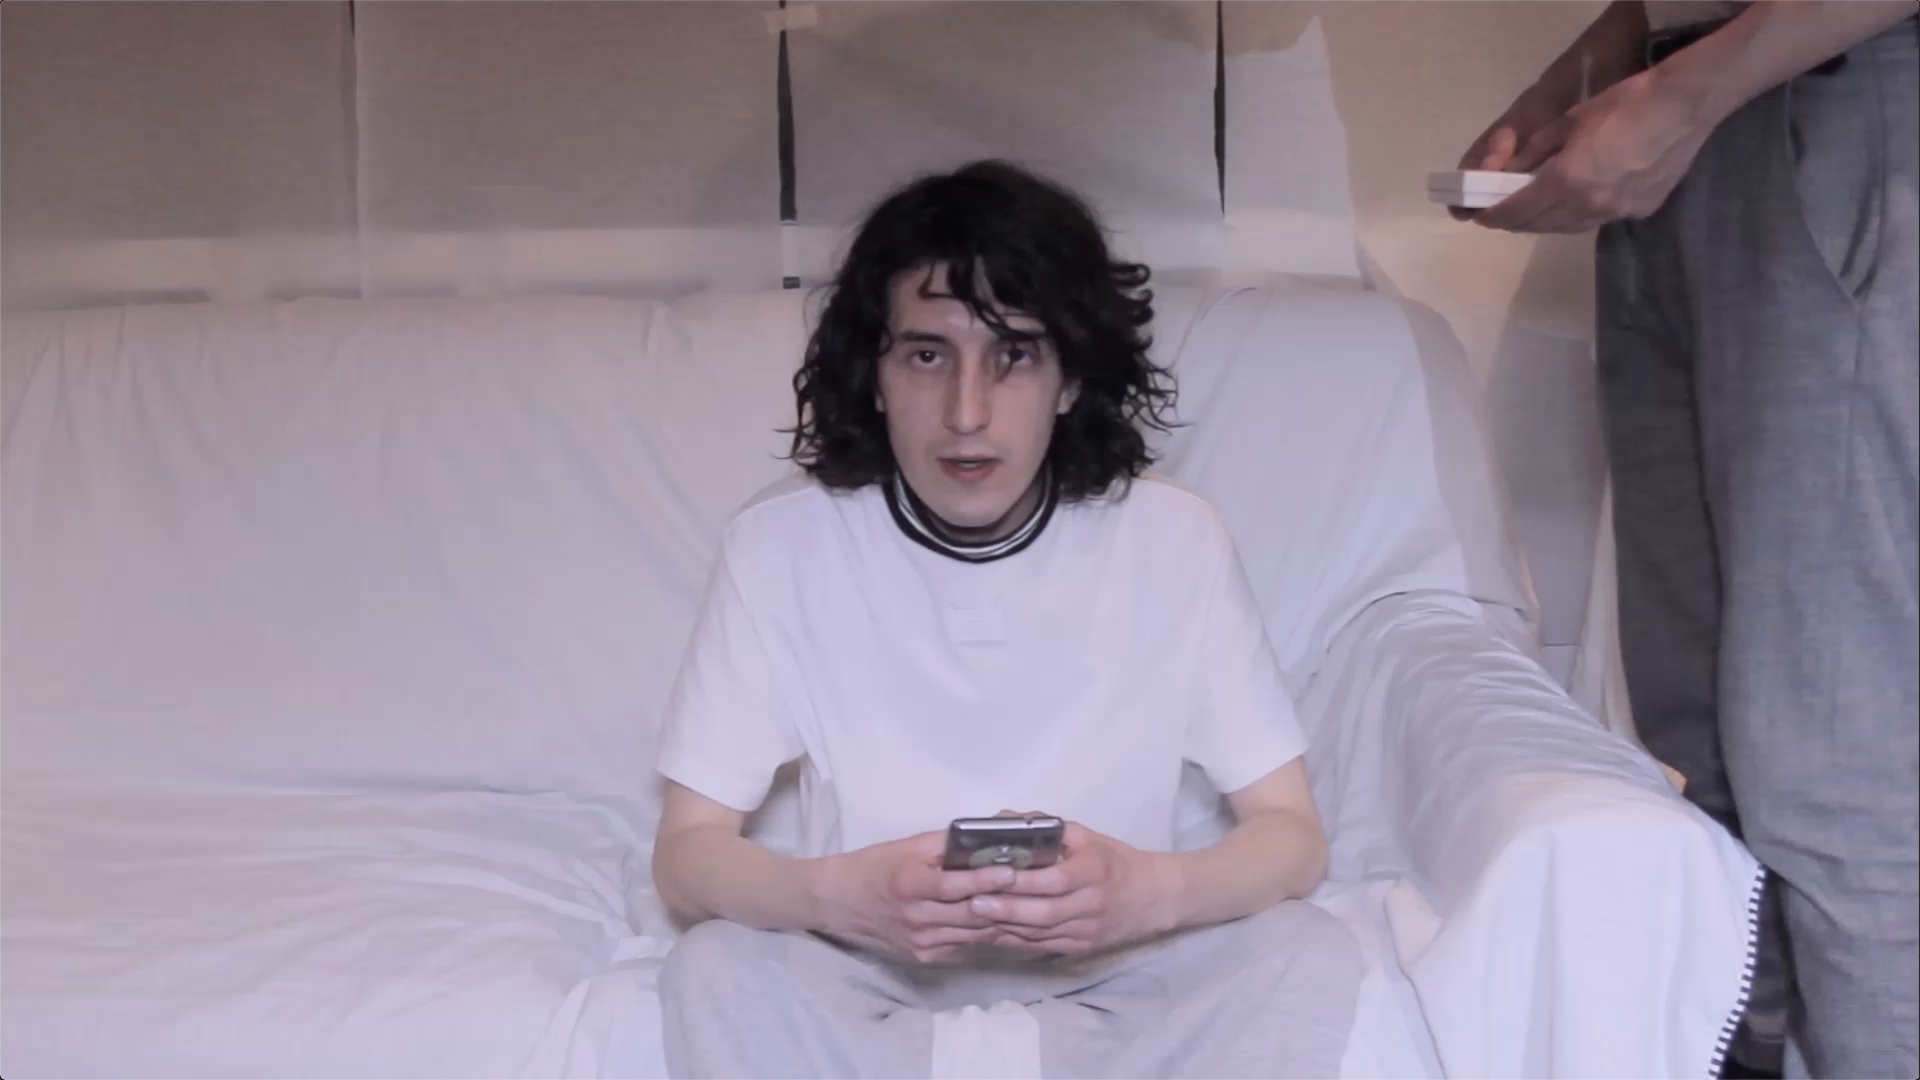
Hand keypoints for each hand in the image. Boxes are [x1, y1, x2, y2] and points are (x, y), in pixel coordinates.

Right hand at [811, 831, 1014, 963]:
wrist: (839, 900)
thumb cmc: (874, 866)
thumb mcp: (906, 847)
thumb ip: (945, 846)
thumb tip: (986, 840)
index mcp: (909, 885)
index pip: (955, 886)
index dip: (986, 880)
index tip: (1013, 871)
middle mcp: (916, 918)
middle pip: (971, 914)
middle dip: (1005, 902)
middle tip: (1036, 889)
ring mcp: (921, 942)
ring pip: (973, 933)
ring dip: (1001, 920)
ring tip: (1029, 905)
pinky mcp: (924, 956)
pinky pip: (962, 944)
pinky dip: (983, 932)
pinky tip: (1004, 921)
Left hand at [966, 822, 1179, 954]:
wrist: (1155, 897)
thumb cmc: (1116, 861)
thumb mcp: (1088, 837)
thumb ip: (1047, 827)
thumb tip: (1003, 819)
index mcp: (1094, 871)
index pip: (1055, 880)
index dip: (1023, 881)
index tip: (991, 876)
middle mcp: (1091, 903)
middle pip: (1044, 912)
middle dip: (1007, 909)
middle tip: (972, 903)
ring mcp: (1087, 930)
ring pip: (1041, 933)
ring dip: (1007, 928)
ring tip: (975, 919)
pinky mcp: (1082, 947)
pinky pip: (1044, 946)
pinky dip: (1017, 941)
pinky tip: (994, 933)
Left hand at [1473, 68, 1714, 233]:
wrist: (1686, 104)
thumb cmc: (1625, 103)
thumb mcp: (1570, 121)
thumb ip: (1538, 151)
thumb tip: (1514, 171)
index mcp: (1567, 180)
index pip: (1518, 211)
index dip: (1495, 217)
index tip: (1481, 217)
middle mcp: (1589, 205)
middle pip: (1541, 224)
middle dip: (1518, 220)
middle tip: (1507, 210)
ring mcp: (1618, 212)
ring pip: (1569, 227)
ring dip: (1548, 221)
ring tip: (1538, 208)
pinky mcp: (1641, 211)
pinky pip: (1598, 219)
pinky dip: (1580, 214)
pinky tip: (1580, 200)